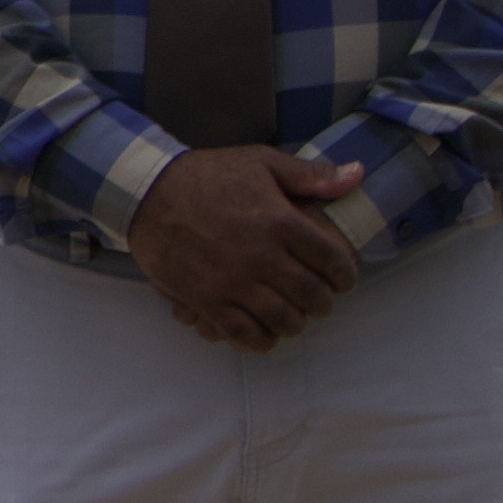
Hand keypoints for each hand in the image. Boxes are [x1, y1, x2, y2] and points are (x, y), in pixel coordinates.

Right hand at [130, 143, 368, 350]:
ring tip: (291, 315)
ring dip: (294, 322)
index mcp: (280, 222)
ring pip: (283, 320)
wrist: (145, 191)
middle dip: (323, 302)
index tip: (341, 279)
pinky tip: (263, 332)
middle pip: (313, 296)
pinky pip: (243, 334)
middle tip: (317, 299)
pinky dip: (260, 340)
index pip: (333, 261)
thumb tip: (357, 176)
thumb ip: (310, 175)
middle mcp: (261, 256)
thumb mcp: (260, 162)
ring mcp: (232, 281)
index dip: (345, 275)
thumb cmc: (206, 176)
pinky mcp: (205, 299)